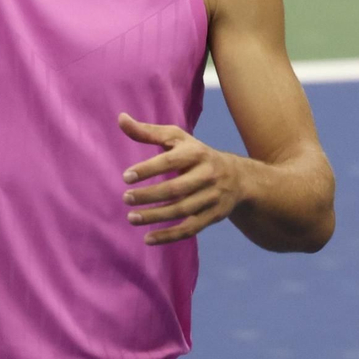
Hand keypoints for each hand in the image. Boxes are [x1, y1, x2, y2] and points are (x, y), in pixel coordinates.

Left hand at [117, 112, 248, 245]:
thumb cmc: (196, 154)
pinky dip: (169, 236)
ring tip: (131, 218)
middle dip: (149, 195)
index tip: (126, 177)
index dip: (148, 169)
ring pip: (182, 211)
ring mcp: (212, 197)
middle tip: (125, 198)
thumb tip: (121, 118)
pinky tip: (148, 239)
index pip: (170, 161)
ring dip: (155, 217)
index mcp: (196, 153)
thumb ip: (148, 132)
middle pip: (176, 189)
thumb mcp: (177, 138)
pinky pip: (190, 229)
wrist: (238, 177)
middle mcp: (207, 175)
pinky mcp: (213, 216)